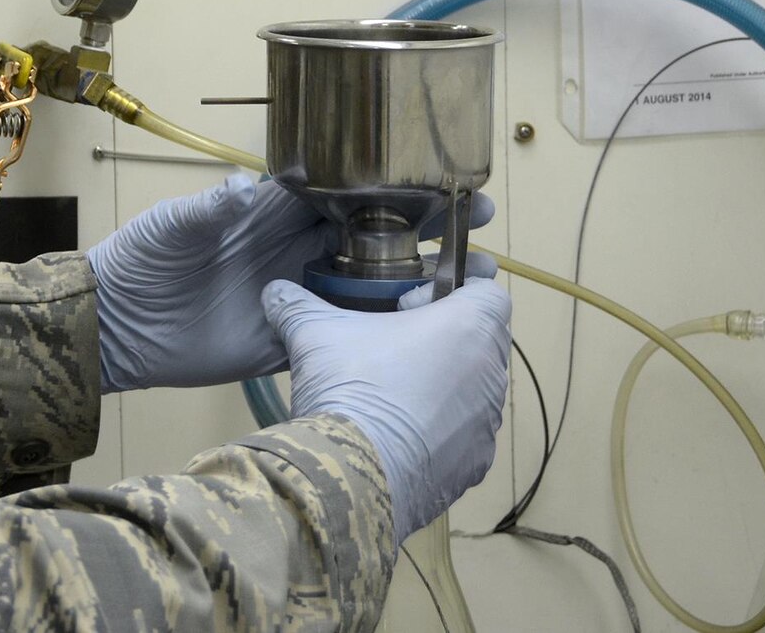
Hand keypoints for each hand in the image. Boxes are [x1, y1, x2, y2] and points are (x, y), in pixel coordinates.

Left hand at [85, 171, 492, 392]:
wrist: (117, 325)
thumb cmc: (139, 261)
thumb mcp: (172, 226)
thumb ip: (210, 207)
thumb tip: (245, 183)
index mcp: (270, 210)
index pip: (340, 185)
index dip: (385, 176)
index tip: (432, 168)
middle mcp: (292, 246)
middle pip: (370, 230)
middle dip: (423, 221)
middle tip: (478, 215)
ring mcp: (296, 292)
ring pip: (369, 281)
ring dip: (416, 277)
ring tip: (472, 272)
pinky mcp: (290, 337)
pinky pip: (346, 333)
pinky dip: (384, 331)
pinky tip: (428, 329)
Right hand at [262, 277, 512, 542]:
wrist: (354, 475)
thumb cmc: (349, 385)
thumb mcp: (314, 333)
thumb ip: (296, 304)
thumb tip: (273, 291)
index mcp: (469, 328)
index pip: (489, 290)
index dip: (453, 288)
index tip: (412, 299)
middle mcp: (491, 373)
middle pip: (481, 339)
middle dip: (443, 335)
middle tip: (394, 338)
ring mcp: (487, 425)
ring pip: (473, 389)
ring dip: (443, 381)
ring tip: (392, 388)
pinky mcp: (475, 466)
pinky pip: (463, 435)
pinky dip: (438, 428)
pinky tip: (396, 433)